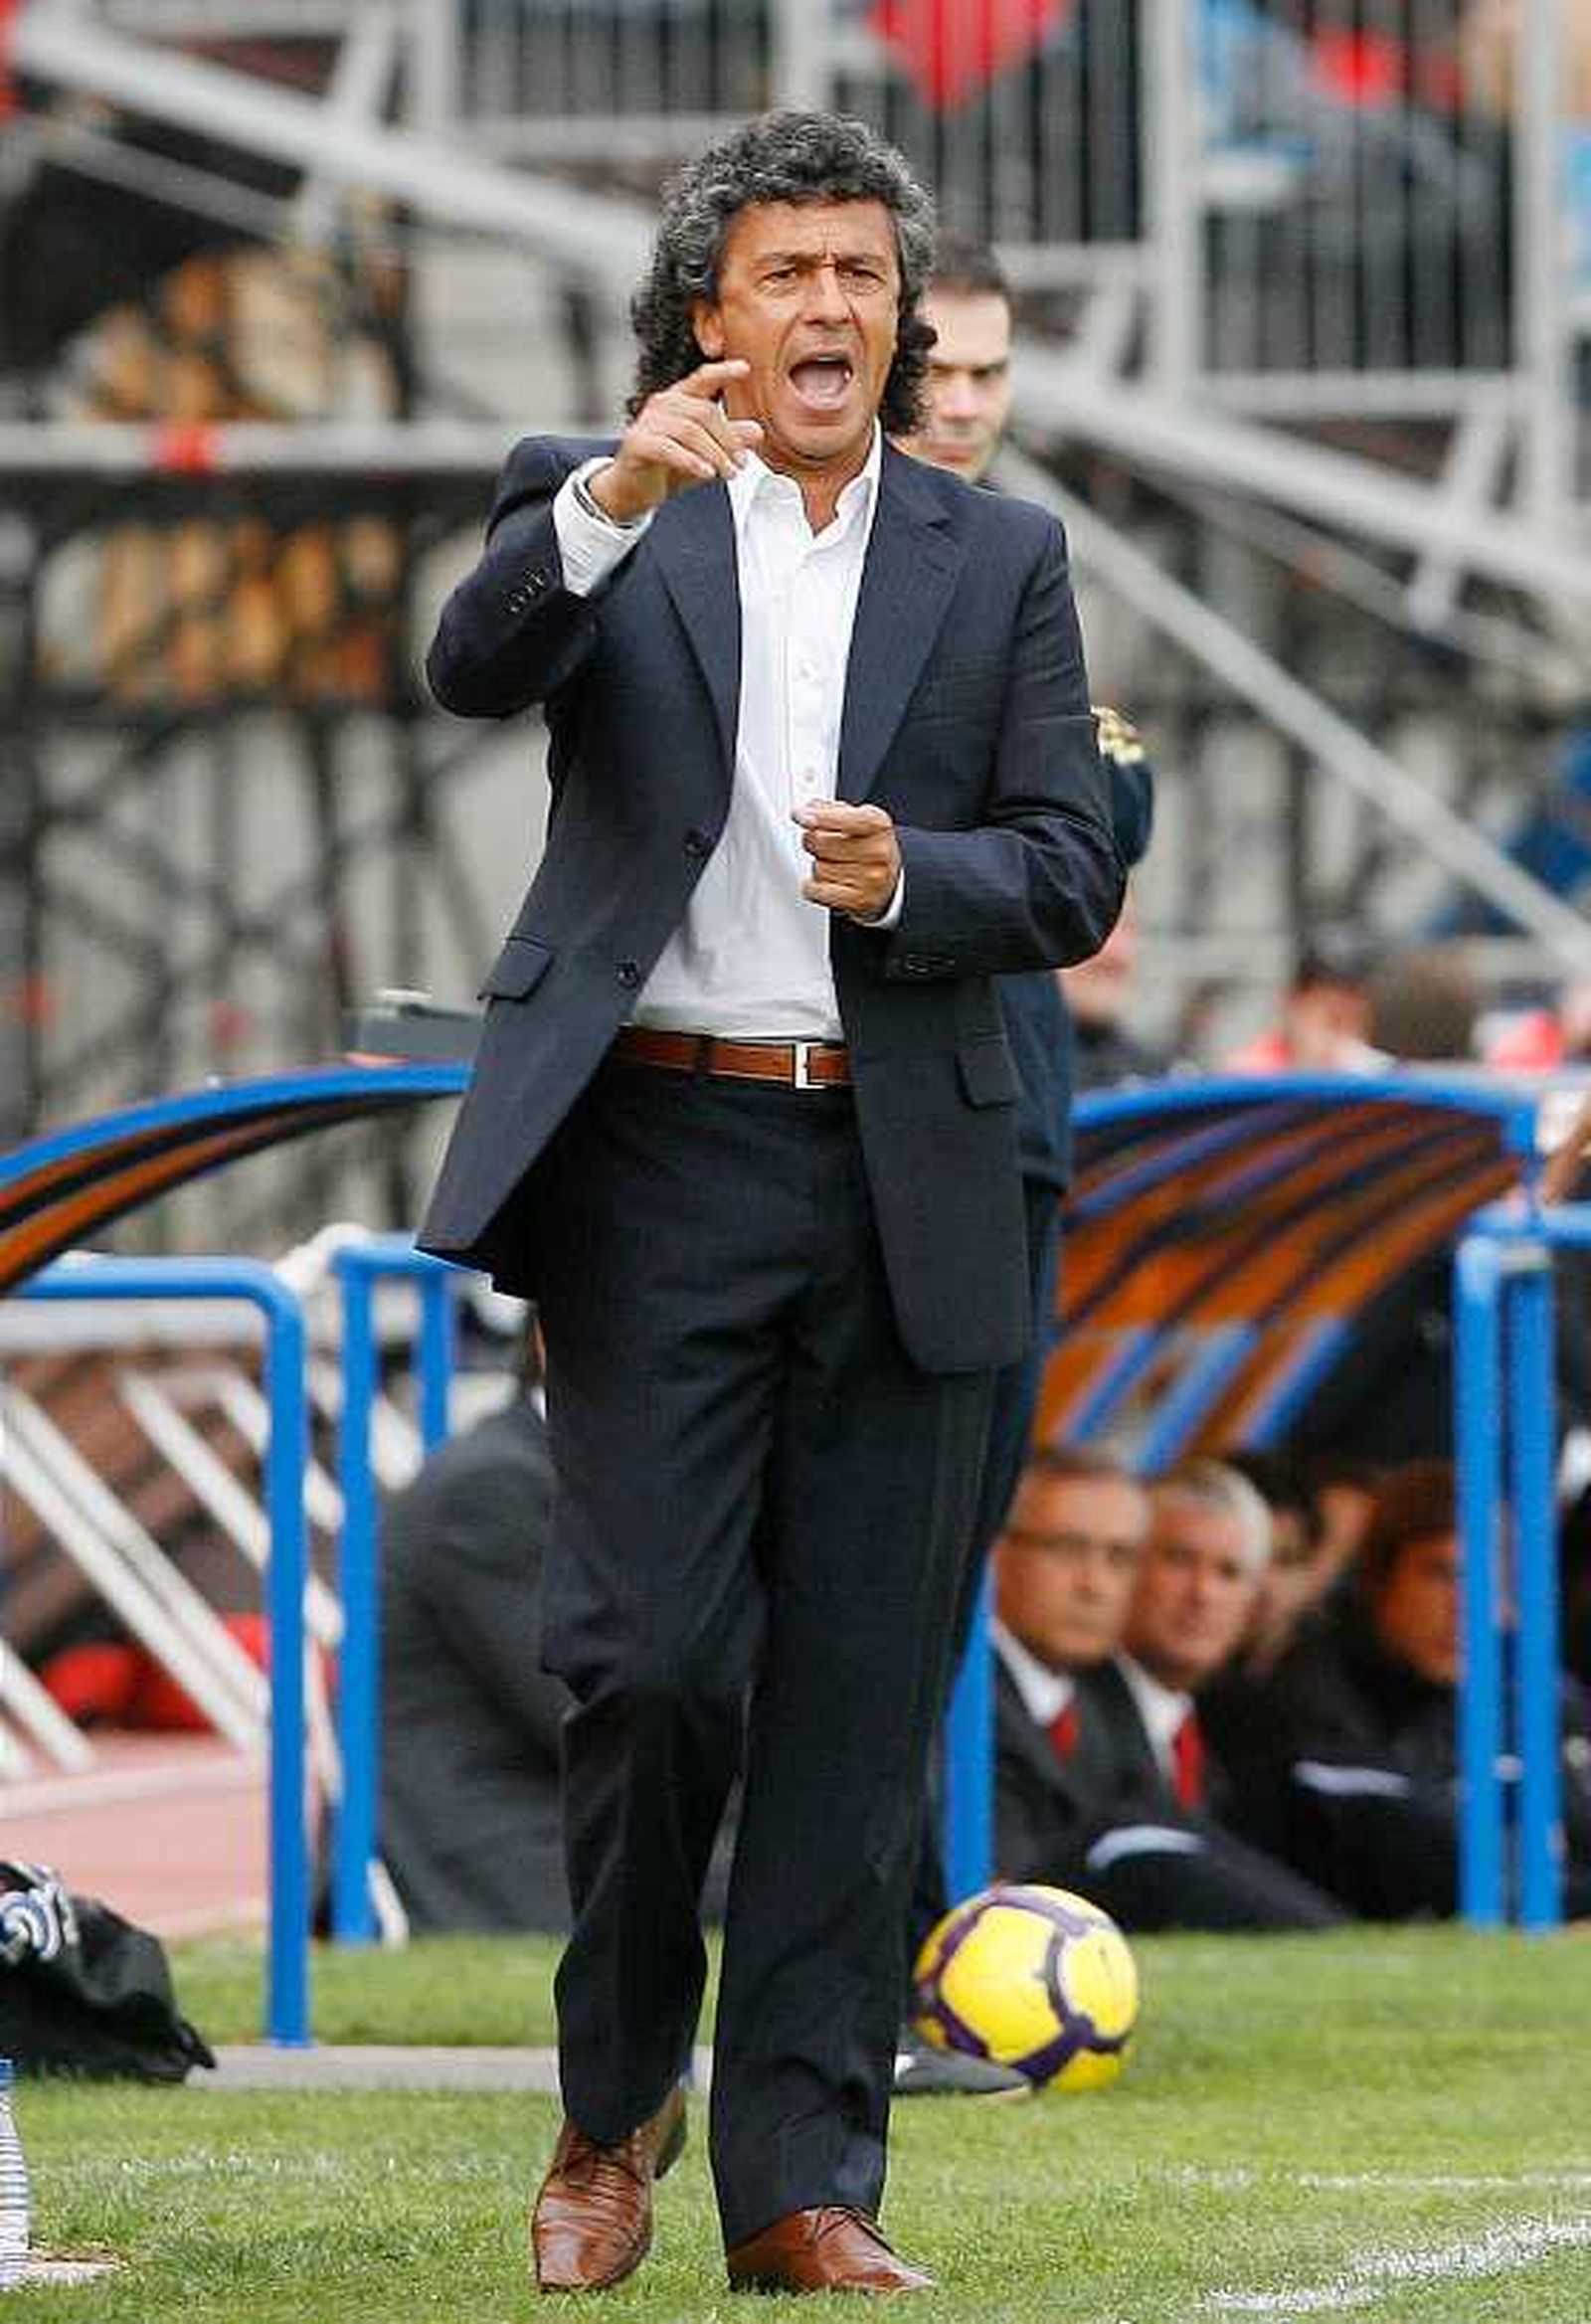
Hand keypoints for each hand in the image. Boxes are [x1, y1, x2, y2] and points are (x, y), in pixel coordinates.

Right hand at [590, 359, 763, 520]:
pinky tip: (707, 474)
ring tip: (730, 474)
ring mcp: (647, 422)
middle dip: (728, 439)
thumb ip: (728, 441)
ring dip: (715, 454)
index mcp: (679, 399)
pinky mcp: (637, 443)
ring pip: (690, 432)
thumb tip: (757, 431)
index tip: (745, 369)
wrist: (633, 490)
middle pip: (704, 412)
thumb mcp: (705, 454)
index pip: (703, 379)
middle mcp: (662, 405)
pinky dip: (691, 462)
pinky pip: (669, 449)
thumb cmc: (667, 467)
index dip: (723, 372)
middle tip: (742, 463)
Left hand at [795, 800, 901, 922]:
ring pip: (817, 868)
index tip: (800, 816)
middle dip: (813, 841)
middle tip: (822, 844)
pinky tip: (827, 882)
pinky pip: (816, 891)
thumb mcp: (856, 817)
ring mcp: (871, 879)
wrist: (889, 880)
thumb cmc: (868, 846)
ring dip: (818, 865)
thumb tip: (804, 811)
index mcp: (878, 824)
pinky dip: (813, 887)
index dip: (821, 817)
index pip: (847, 819)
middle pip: (821, 843)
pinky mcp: (859, 902)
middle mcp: (878, 852)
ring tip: (834, 864)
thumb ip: (828, 809)